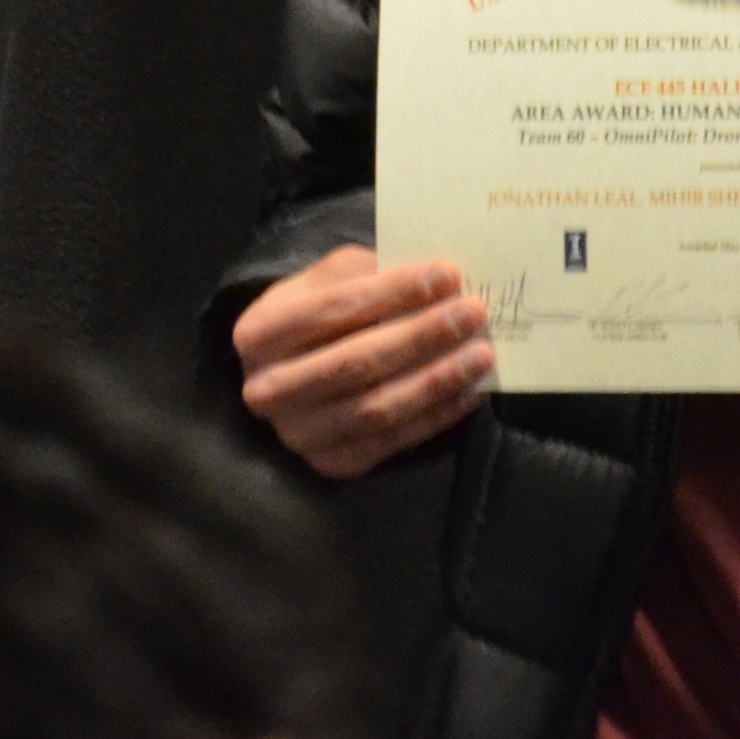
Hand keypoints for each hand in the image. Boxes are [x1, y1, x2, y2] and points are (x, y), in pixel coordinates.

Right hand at [229, 244, 496, 478]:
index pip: (331, 309)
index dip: (392, 293)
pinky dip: (436, 416)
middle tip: (473, 313)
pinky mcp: (331, 464)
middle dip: (422, 335)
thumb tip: (432, 278)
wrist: (287, 374)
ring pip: (377, 407)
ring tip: (482, 354)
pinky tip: (470, 391)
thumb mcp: (324, 281)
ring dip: (437, 379)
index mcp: (257, 333)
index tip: (447, 275)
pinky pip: (391, 442)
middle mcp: (267, 389)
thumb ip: (366, 274)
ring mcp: (298, 434)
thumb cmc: (313, 315)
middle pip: (355, 362)